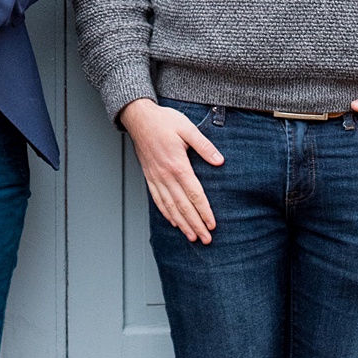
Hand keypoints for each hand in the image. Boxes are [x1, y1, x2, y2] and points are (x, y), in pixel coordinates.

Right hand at [117, 99, 224, 244]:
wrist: (138, 118)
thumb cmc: (163, 121)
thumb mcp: (187, 128)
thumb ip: (204, 146)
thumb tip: (220, 161)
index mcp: (178, 165)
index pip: (194, 194)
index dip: (204, 211)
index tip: (212, 225)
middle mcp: (166, 175)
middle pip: (183, 206)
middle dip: (196, 225)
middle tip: (206, 239)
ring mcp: (156, 178)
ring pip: (170, 207)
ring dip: (182, 224)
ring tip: (192, 237)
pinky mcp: (149, 177)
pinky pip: (157, 200)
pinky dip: (166, 213)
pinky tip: (173, 222)